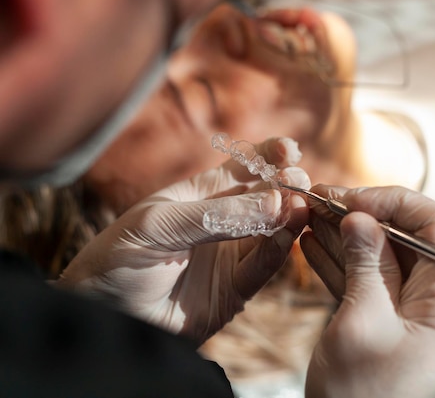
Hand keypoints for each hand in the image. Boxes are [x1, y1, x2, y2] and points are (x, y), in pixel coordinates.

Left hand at [58, 137, 309, 345]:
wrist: (101, 316)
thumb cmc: (117, 259)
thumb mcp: (160, 226)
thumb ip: (218, 215)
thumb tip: (276, 201)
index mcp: (200, 196)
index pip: (243, 168)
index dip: (268, 155)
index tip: (290, 150)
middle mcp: (221, 222)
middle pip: (265, 198)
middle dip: (286, 186)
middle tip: (301, 183)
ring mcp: (229, 256)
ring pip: (271, 232)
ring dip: (288, 218)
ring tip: (300, 207)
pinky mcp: (234, 290)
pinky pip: (262, 268)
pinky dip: (277, 252)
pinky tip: (288, 236)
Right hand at [300, 185, 434, 397]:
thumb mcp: (362, 325)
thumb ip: (365, 264)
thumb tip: (360, 217)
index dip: (395, 203)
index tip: (351, 197)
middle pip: (410, 242)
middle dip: (364, 217)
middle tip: (321, 201)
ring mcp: (418, 321)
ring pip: (386, 263)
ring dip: (349, 239)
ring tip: (312, 216)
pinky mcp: (392, 330)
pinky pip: (373, 287)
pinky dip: (345, 266)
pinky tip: (314, 245)